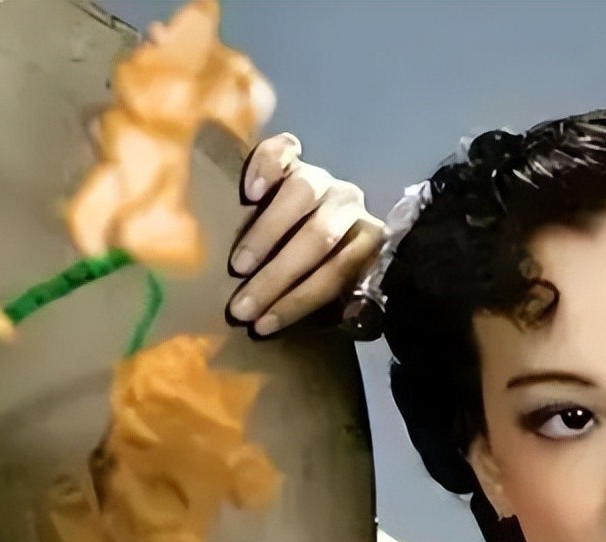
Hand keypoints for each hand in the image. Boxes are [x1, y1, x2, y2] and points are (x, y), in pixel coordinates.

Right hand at [226, 132, 385, 334]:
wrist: (324, 218)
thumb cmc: (325, 268)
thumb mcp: (338, 291)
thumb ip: (339, 301)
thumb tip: (332, 318)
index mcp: (366, 242)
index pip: (335, 275)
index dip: (297, 303)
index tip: (262, 326)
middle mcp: (348, 205)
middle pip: (317, 238)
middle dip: (276, 277)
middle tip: (241, 305)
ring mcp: (323, 178)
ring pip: (301, 194)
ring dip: (267, 232)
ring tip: (239, 265)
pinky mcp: (297, 158)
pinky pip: (284, 150)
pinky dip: (266, 167)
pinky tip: (249, 193)